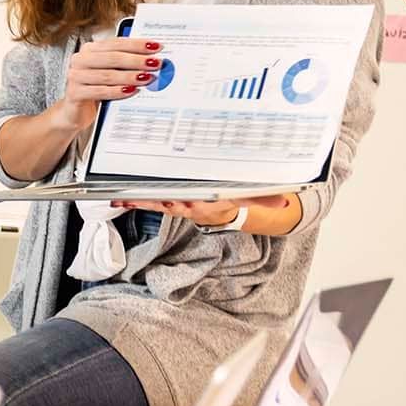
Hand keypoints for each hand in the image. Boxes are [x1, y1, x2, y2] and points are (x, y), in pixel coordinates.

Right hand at [53, 33, 163, 128]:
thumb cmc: (96, 89)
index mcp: (90, 49)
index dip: (137, 44)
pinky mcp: (74, 93)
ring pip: (108, 75)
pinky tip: (131, 91)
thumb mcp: (110, 73)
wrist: (75, 112)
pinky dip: (117, 91)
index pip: (116, 43)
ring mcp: (75, 76)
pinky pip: (100, 91)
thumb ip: (124, 64)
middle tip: (155, 63)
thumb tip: (151, 59)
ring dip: (130, 76)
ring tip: (147, 78)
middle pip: (112, 57)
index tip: (156, 47)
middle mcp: (80, 60)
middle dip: (137, 60)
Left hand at [111, 193, 295, 229]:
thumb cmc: (230, 197)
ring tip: (122, 199)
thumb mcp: (248, 196)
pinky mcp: (166, 202)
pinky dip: (134, 200)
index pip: (196, 202)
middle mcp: (190, 204)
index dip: (183, 201)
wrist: (222, 209)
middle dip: (153, 199)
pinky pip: (148, 202)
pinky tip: (120, 199)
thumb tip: (285, 198)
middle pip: (170, 200)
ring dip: (138, 200)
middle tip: (133, 196)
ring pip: (156, 202)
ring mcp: (176, 204)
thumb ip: (264, 196)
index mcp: (208, 201)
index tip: (173, 200)